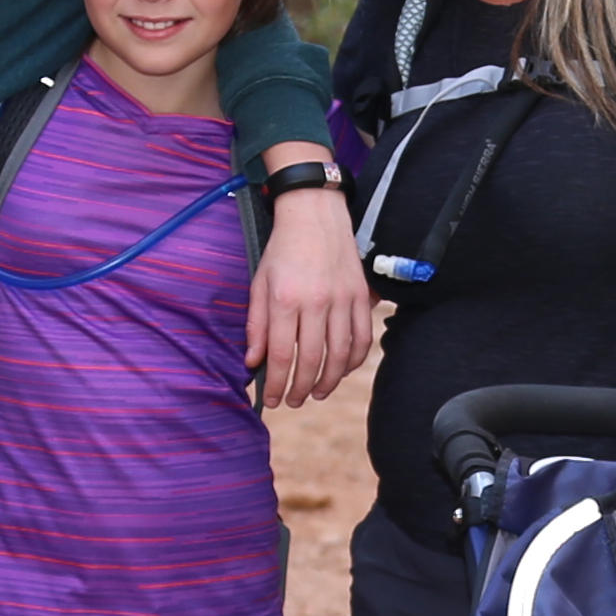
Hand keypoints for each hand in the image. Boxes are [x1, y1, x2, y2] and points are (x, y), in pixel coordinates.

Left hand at [246, 178, 372, 405]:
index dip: (277, 383)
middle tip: (293, 401)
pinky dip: (353, 360)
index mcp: (285, 300)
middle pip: (312, 360)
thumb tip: (254, 361)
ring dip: (329, 381)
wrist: (315, 214)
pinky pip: (362, 338)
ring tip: (317, 393)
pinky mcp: (361, 296)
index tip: (273, 399)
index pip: (282, 354)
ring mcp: (342, 300)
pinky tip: (342, 370)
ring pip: (340, 355)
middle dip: (301, 388)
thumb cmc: (283, 249)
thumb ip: (256, 325)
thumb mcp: (260, 283)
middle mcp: (316, 302)